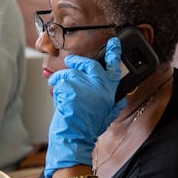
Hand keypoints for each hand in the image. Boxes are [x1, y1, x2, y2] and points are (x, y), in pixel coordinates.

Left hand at [44, 37, 126, 177]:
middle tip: (72, 60)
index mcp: (109, 91)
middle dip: (79, 61)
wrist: (75, 136)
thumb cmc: (90, 128)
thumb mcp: (108, 116)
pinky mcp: (68, 85)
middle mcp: (97, 84)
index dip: (114, 53)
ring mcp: (82, 83)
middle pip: (89, 64)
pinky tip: (60, 100)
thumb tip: (121, 99)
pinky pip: (59, 81)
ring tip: (62, 94)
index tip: (113, 42)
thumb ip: (114, 104)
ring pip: (69, 73)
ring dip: (62, 81)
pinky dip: (56, 89)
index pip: (114, 67)